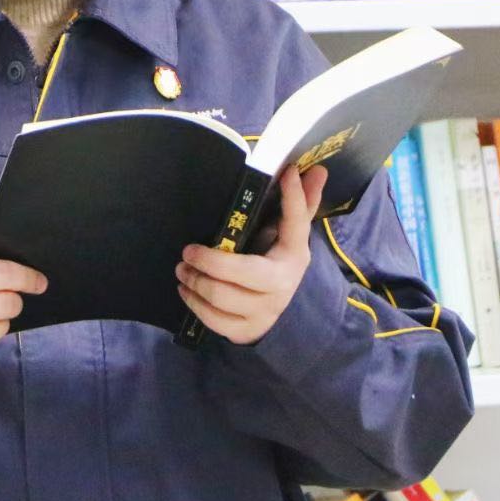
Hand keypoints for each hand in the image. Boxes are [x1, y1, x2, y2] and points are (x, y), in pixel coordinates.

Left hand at [176, 163, 328, 344]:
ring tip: (182, 269)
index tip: (285, 173)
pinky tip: (186, 290)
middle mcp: (282, 284)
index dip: (293, 197)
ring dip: (196, 281)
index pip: (296, 222)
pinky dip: (195, 304)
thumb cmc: (278, 266)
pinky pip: (214, 320)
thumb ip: (301, 205)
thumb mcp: (290, 238)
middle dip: (210, 260)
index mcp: (294, 255)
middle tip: (188, 251)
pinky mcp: (246, 331)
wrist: (288, 318)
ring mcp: (265, 311)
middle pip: (243, 271)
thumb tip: (316, 169)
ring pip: (222, 297)